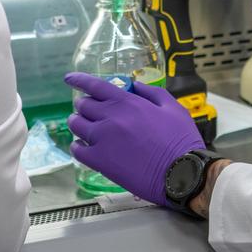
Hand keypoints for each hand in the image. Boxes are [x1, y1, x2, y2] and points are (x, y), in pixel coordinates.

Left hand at [65, 73, 205, 206]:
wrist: (181, 173)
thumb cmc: (181, 141)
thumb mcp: (172, 107)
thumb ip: (152, 93)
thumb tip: (135, 85)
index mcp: (128, 102)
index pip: (94, 85)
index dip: (78, 79)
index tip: (70, 78)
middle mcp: (111, 118)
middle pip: (83, 104)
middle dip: (84, 104)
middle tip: (90, 110)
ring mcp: (102, 140)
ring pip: (75, 125)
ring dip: (78, 123)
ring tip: (85, 127)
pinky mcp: (100, 161)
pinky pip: (77, 150)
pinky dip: (77, 146)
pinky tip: (83, 147)